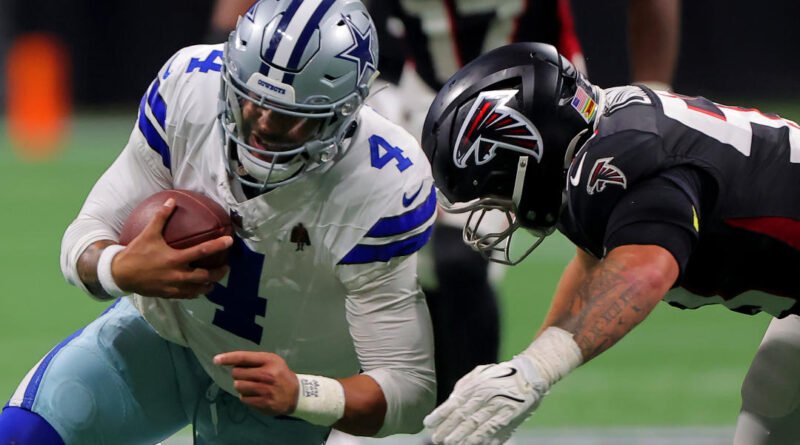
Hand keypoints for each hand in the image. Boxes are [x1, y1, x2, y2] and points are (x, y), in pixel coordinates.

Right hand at [114, 198, 231, 298]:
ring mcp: (174, 287)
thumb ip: (161, 217)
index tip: (230, 241)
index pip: (202, 251)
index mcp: (175, 258)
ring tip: (215, 280)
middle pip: (206, 276)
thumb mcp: (148, 233)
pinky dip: (196, 292)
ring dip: (209, 285)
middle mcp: (177, 274)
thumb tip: (171, 200)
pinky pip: (188, 296)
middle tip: (226, 267)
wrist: (120, 274)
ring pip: (199, 290)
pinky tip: (199, 289)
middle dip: (219, 273)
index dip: (218, 246)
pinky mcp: (169, 295)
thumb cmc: (136, 252)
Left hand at [214, 351, 299, 415]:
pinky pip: (243, 398)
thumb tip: (231, 362)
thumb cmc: (281, 375)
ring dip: (241, 386)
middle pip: (237, 373)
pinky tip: (256, 395)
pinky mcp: (262, 403)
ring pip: (238, 386)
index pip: (244, 357)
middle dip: (239, 375)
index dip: (228, 358)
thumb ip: (255, 360)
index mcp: (269, 361)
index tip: (216, 359)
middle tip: (248, 377)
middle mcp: (267, 374)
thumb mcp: (273, 361)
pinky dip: (246, 397)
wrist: (296, 395)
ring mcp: (264, 390)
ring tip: (252, 386)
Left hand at [424, 356, 547, 444]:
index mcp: (475, 385)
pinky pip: (495, 429)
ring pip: (478, 424)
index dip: (440, 414)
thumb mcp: (480, 374)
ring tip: (452, 443)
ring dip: (464, 436)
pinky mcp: (511, 414)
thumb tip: (450, 401)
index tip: (428, 424)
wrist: (530, 373)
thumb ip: (464, 387)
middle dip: (449, 429)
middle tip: (437, 439)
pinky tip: (475, 444)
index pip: (454, 402)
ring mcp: (498, 406)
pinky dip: (484, 438)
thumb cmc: (500, 375)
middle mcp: (485, 395)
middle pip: (463, 416)